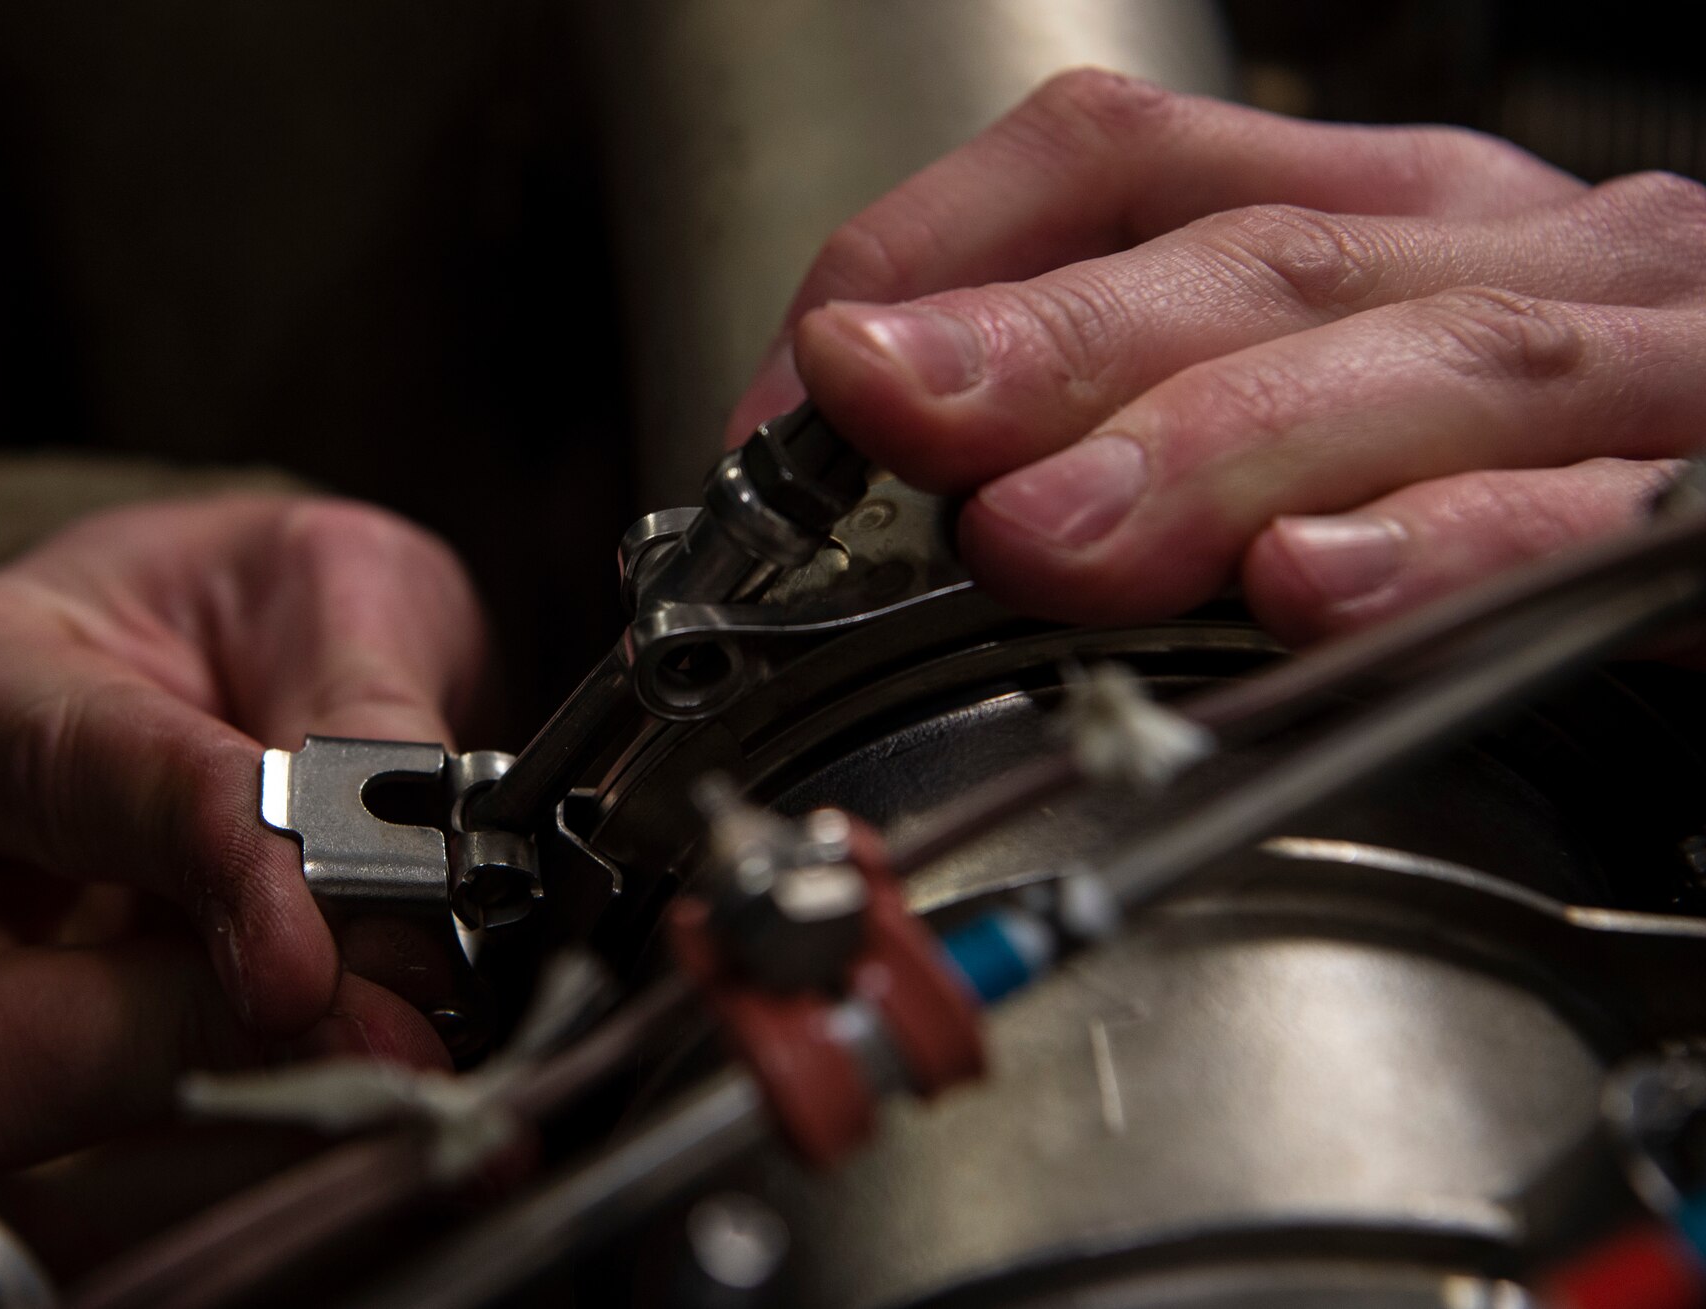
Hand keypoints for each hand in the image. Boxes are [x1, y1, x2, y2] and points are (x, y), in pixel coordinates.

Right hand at [0, 495, 488, 1173]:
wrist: (204, 681)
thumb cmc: (236, 625)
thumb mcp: (330, 589)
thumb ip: (363, 707)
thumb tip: (412, 871)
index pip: (47, 785)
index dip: (192, 866)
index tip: (319, 943)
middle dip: (192, 1054)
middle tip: (388, 1028)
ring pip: (29, 1176)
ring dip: (250, 1147)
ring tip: (413, 1085)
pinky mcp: (3, 1141)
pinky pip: (106, 1227)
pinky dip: (259, 1192)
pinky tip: (375, 1131)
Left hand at [730, 70, 1705, 641]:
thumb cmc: (1570, 461)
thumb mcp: (1348, 392)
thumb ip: (1161, 411)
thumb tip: (920, 480)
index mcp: (1393, 213)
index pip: (1124, 157)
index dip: (941, 256)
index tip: (811, 383)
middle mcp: (1521, 253)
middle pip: (1260, 260)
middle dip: (1049, 348)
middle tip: (882, 414)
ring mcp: (1649, 367)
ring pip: (1423, 365)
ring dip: (1207, 448)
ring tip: (1041, 532)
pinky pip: (1593, 521)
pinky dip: (1447, 550)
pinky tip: (1316, 585)